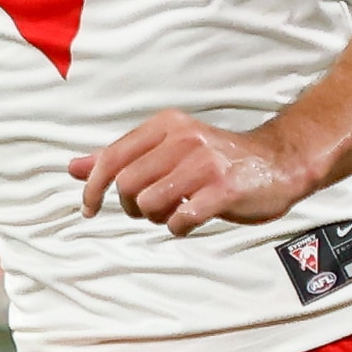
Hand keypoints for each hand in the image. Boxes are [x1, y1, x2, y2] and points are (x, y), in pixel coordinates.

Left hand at [69, 113, 312, 234]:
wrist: (279, 162)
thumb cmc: (218, 159)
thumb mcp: (167, 149)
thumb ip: (121, 158)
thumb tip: (73, 168)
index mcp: (166, 125)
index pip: (111, 158)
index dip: (92, 188)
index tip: (88, 208)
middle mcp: (183, 139)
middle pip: (127, 185)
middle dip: (131, 207)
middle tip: (149, 210)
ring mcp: (204, 164)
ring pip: (148, 204)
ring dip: (155, 218)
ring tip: (175, 211)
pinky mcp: (223, 190)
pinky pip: (180, 219)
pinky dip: (179, 226)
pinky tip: (191, 219)